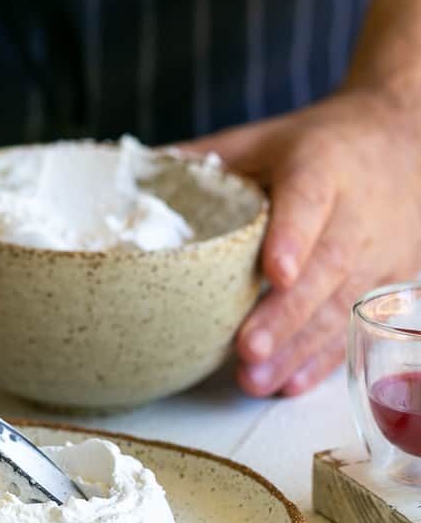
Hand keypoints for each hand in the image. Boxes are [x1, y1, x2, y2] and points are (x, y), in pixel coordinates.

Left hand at [185, 89, 420, 395]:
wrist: (402, 142)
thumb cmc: (317, 147)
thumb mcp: (263, 139)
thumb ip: (205, 159)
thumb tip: (129, 177)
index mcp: (321, 165)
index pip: (310, 198)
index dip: (294, 236)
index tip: (275, 272)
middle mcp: (357, 209)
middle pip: (328, 265)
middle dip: (286, 313)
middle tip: (247, 348)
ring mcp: (380, 249)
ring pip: (342, 304)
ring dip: (299, 347)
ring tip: (256, 378)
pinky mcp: (392, 279)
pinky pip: (357, 324)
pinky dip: (323, 358)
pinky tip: (289, 383)